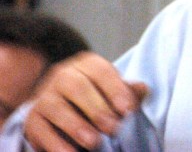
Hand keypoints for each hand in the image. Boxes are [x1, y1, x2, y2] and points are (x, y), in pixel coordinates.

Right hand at [24, 51, 147, 150]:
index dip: (116, 89)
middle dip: (98, 109)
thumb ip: (128, 91)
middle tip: (114, 129)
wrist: (63, 108)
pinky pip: (41, 130)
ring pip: (57, 107)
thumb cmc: (97, 98)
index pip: (101, 71)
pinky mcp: (32, 119)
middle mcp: (63, 75)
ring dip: (77, 126)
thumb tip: (143, 89)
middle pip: (77, 87)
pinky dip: (56, 144)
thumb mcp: (113, 91)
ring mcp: (44, 96)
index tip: (129, 110)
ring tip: (95, 142)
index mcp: (87, 65)